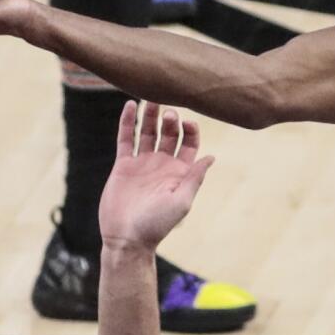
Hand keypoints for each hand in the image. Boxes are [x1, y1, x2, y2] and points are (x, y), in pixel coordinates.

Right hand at [99, 101, 214, 253]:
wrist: (127, 238)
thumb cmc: (157, 224)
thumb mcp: (182, 201)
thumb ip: (194, 177)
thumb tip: (211, 156)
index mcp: (180, 172)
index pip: (189, 143)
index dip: (191, 130)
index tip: (187, 122)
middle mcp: (162, 164)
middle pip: (169, 133)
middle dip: (170, 119)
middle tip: (168, 112)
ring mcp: (142, 163)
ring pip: (147, 132)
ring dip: (150, 115)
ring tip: (150, 97)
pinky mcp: (123, 165)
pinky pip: (126, 138)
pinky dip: (127, 122)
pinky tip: (129, 105)